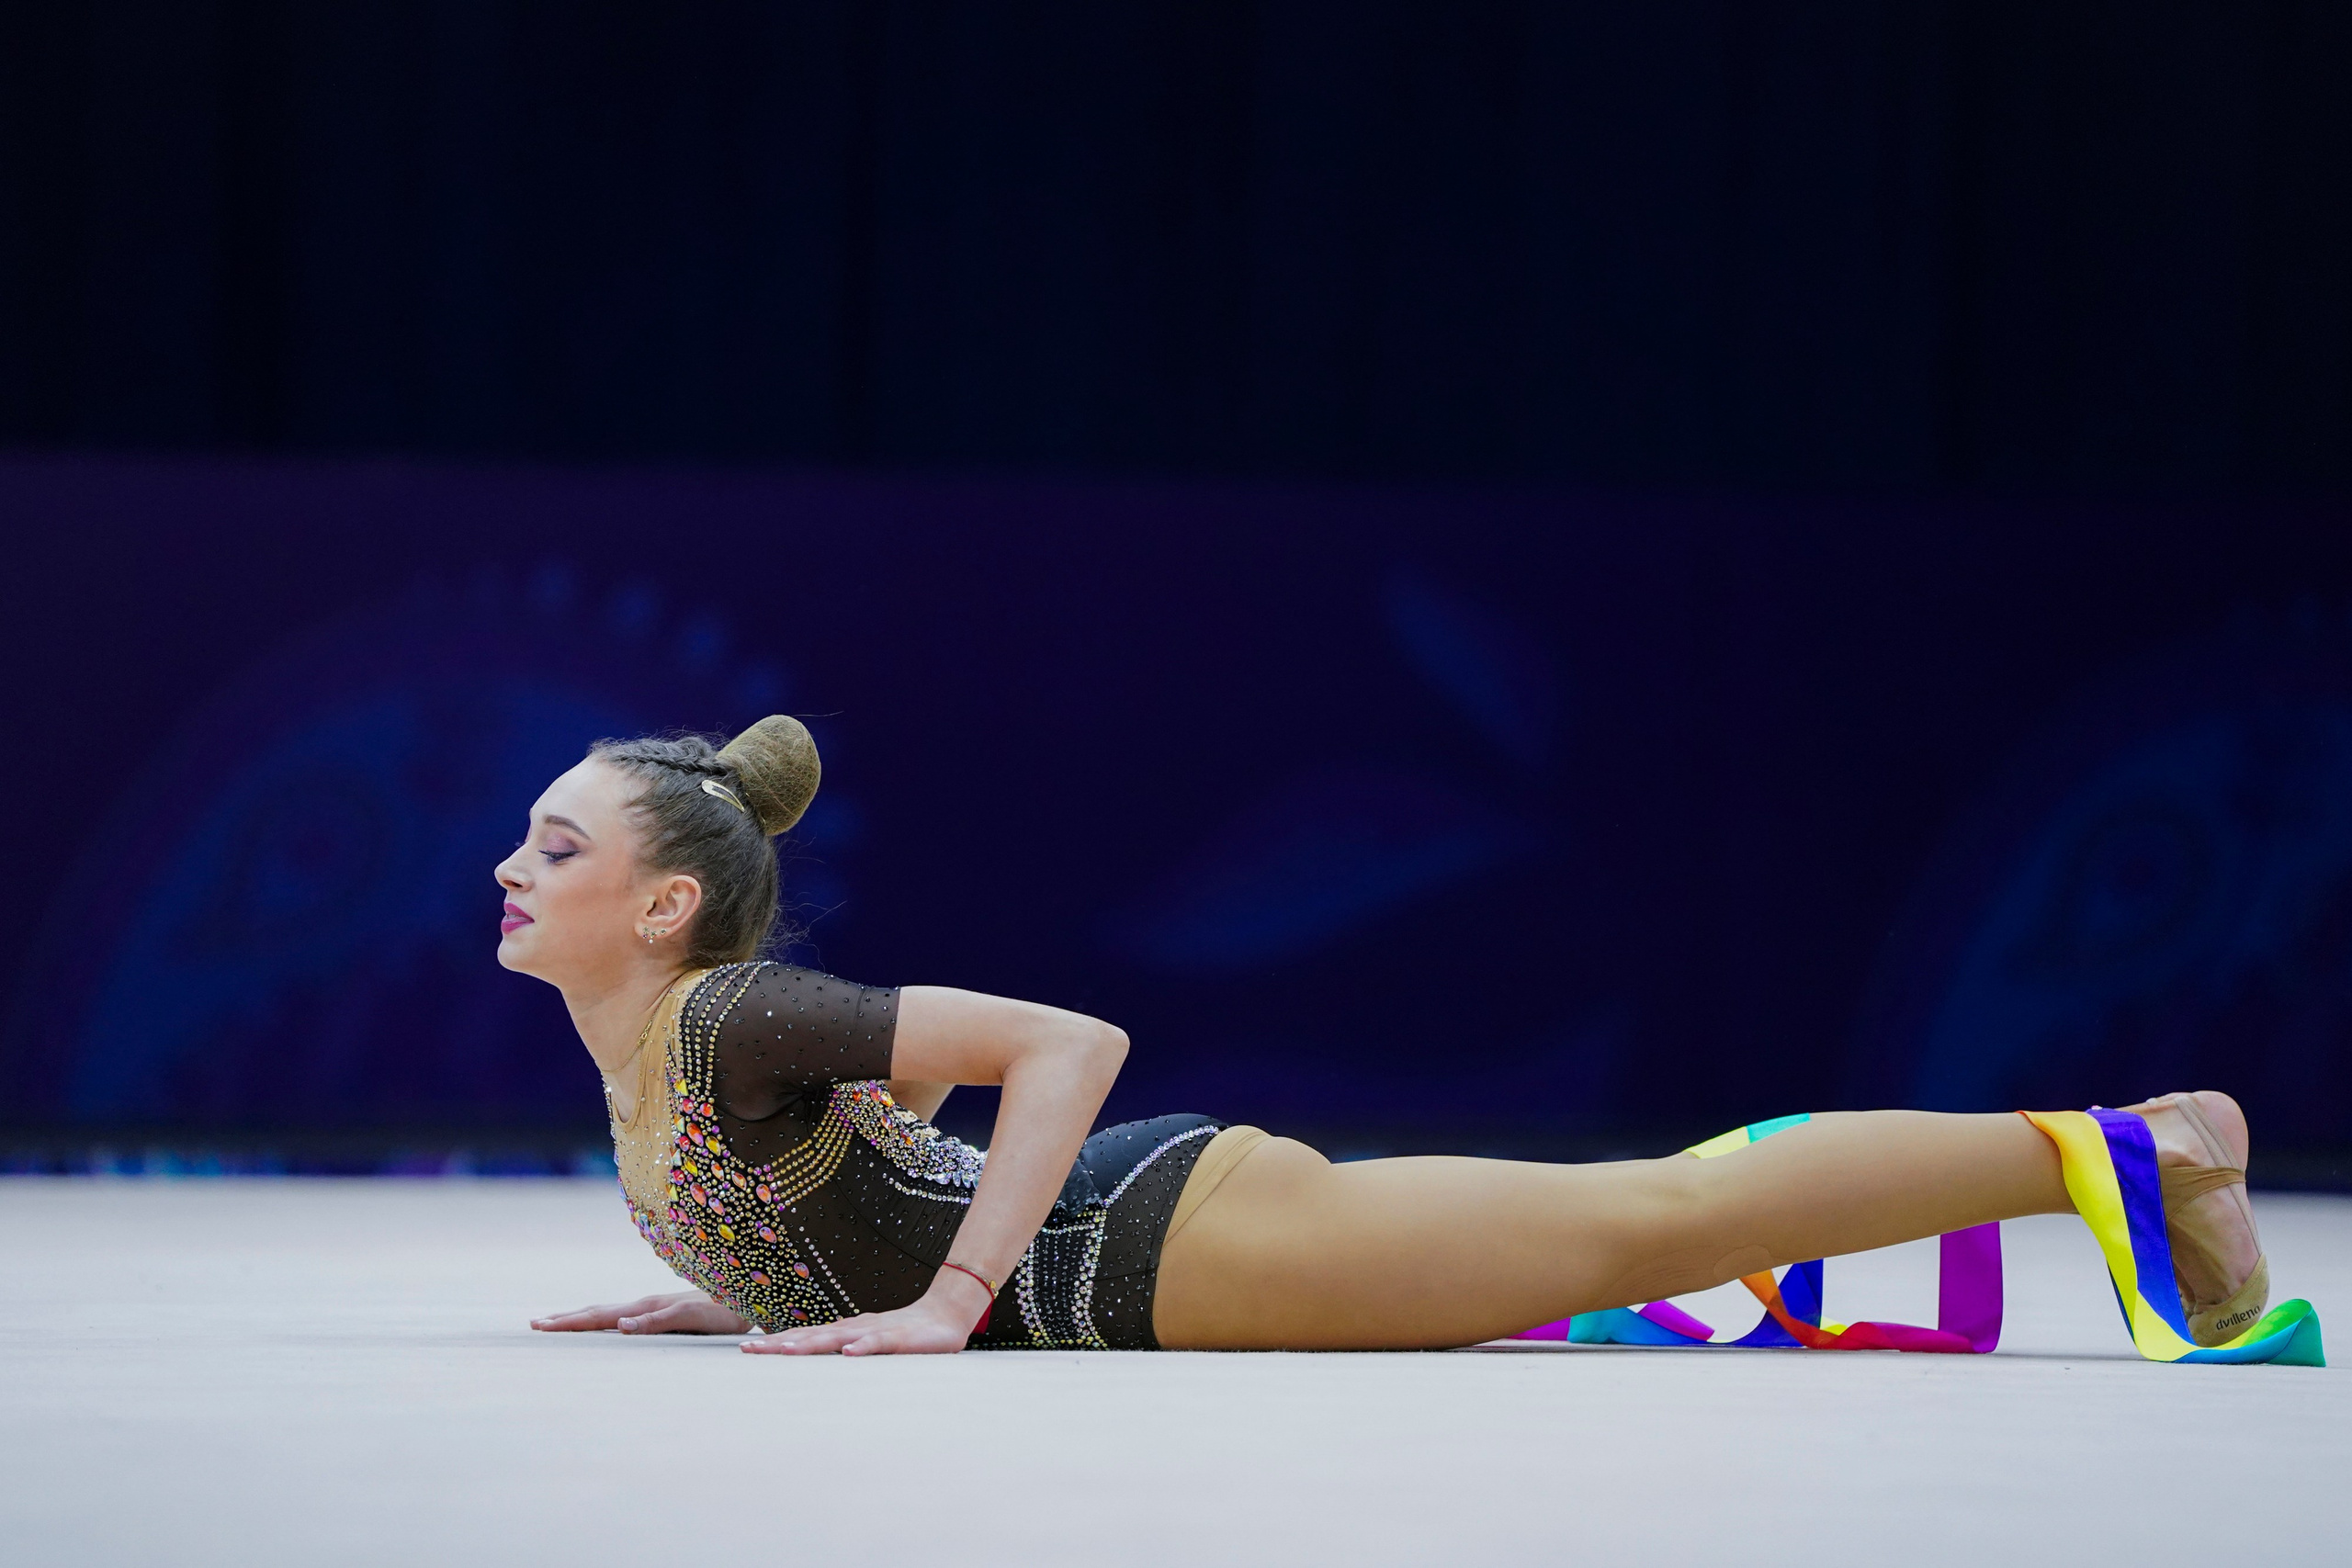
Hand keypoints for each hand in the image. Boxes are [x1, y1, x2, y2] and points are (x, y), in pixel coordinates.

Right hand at [531, 1290, 749, 1335]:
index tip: (540, 1326)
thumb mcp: (689, 1319)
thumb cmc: (722, 1314)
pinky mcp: (662, 1313)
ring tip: (557, 1323)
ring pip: (608, 1313)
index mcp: (645, 1307)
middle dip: (566, 1318)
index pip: (599, 1316)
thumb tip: (620, 1325)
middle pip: (597, 1311)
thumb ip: (656, 1321)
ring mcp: (652, 1308)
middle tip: (534, 1325)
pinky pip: (622, 1318)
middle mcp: (645, 1305)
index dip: (569, 1322)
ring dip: (581, 1318)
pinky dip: (602, 1322)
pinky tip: (602, 1327)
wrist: (747, 1300)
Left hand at [740, 1272, 990, 1356]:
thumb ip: (844, 1353)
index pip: (805, 1337)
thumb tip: (815, 1364)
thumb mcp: (868, 1345)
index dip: (776, 1342)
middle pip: (811, 1335)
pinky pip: (879, 1343)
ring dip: (811, 1344)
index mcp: (844, 1332)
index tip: (747, 1348)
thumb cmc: (903, 1334)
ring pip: (838, 1337)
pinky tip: (849, 1352)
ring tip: (786, 1351)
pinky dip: (863, 1347)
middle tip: (750, 1349)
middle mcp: (853, 1329)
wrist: (945, 1315)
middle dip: (780, 1343)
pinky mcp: (899, 1337)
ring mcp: (874, 1331)